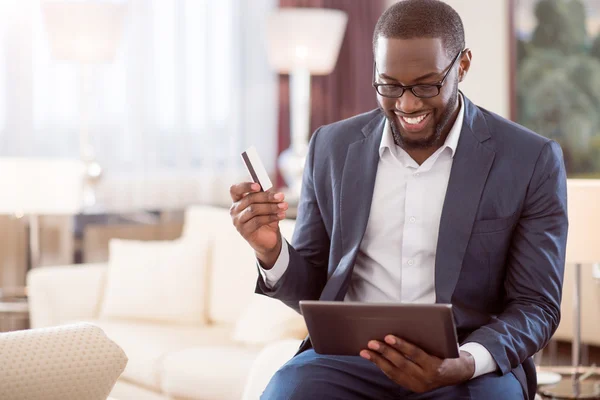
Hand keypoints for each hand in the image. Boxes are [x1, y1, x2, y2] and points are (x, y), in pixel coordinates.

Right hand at [229, 182, 287, 267]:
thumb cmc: (265, 218)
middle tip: (281, 196)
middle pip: (249, 199)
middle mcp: (235, 210)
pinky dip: (271, 217)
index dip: (245, 186)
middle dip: (267, 197)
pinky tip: (281, 215)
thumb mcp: (266, 205)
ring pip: (254, 209)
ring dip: (271, 207)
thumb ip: (267, 197)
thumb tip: (276, 194)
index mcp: (238, 200)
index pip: (235, 190)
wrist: (267, 239)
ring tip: (284, 206)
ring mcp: (238, 221)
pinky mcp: (244, 231)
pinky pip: (258, 221)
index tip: (258, 186)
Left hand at [360, 336, 474, 392]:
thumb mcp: (441, 343)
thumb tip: (405, 322)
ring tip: (365, 351)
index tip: (388, 336)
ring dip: (377, 360)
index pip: (416, 354)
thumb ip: (426, 337)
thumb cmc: (445, 351)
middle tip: (371, 342)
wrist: (455, 373)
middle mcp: (426, 377)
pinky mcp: (411, 387)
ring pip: (394, 372)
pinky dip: (382, 367)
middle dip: (385, 352)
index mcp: (435, 364)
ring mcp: (418, 384)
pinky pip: (394, 377)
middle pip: (402, 363)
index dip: (401, 345)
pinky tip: (373, 358)